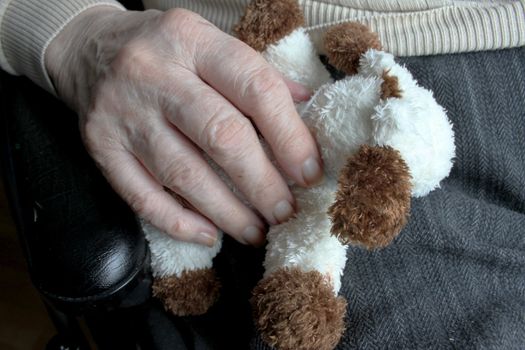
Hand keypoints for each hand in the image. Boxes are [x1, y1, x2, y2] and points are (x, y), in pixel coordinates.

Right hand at [45, 7, 322, 246]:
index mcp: (192, 40)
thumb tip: (306, 111)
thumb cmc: (165, 51)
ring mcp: (122, 112)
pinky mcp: (100, 146)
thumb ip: (257, 76)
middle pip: (221, 136)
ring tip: (256, 230)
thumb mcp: (211, 44)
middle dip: (262, 183)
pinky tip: (209, 234)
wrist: (89, 49)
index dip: (290, 136)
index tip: (309, 173)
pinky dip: (179, 222)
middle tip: (286, 212)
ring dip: (227, 211)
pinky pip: (141, 195)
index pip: (255, 88)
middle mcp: (153, 73)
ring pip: (183, 174)